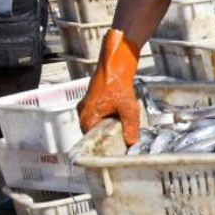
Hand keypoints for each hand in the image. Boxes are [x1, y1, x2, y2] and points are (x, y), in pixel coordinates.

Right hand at [77, 29, 142, 145]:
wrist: (116, 66)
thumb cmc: (117, 84)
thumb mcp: (128, 109)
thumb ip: (130, 127)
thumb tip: (131, 142)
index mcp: (87, 117)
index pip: (91, 139)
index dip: (103, 144)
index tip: (114, 149)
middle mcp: (83, 112)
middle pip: (93, 132)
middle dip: (106, 136)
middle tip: (120, 141)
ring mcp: (86, 106)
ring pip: (96, 123)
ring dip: (108, 127)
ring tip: (121, 130)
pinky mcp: (92, 100)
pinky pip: (98, 114)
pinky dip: (107, 118)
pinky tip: (119, 118)